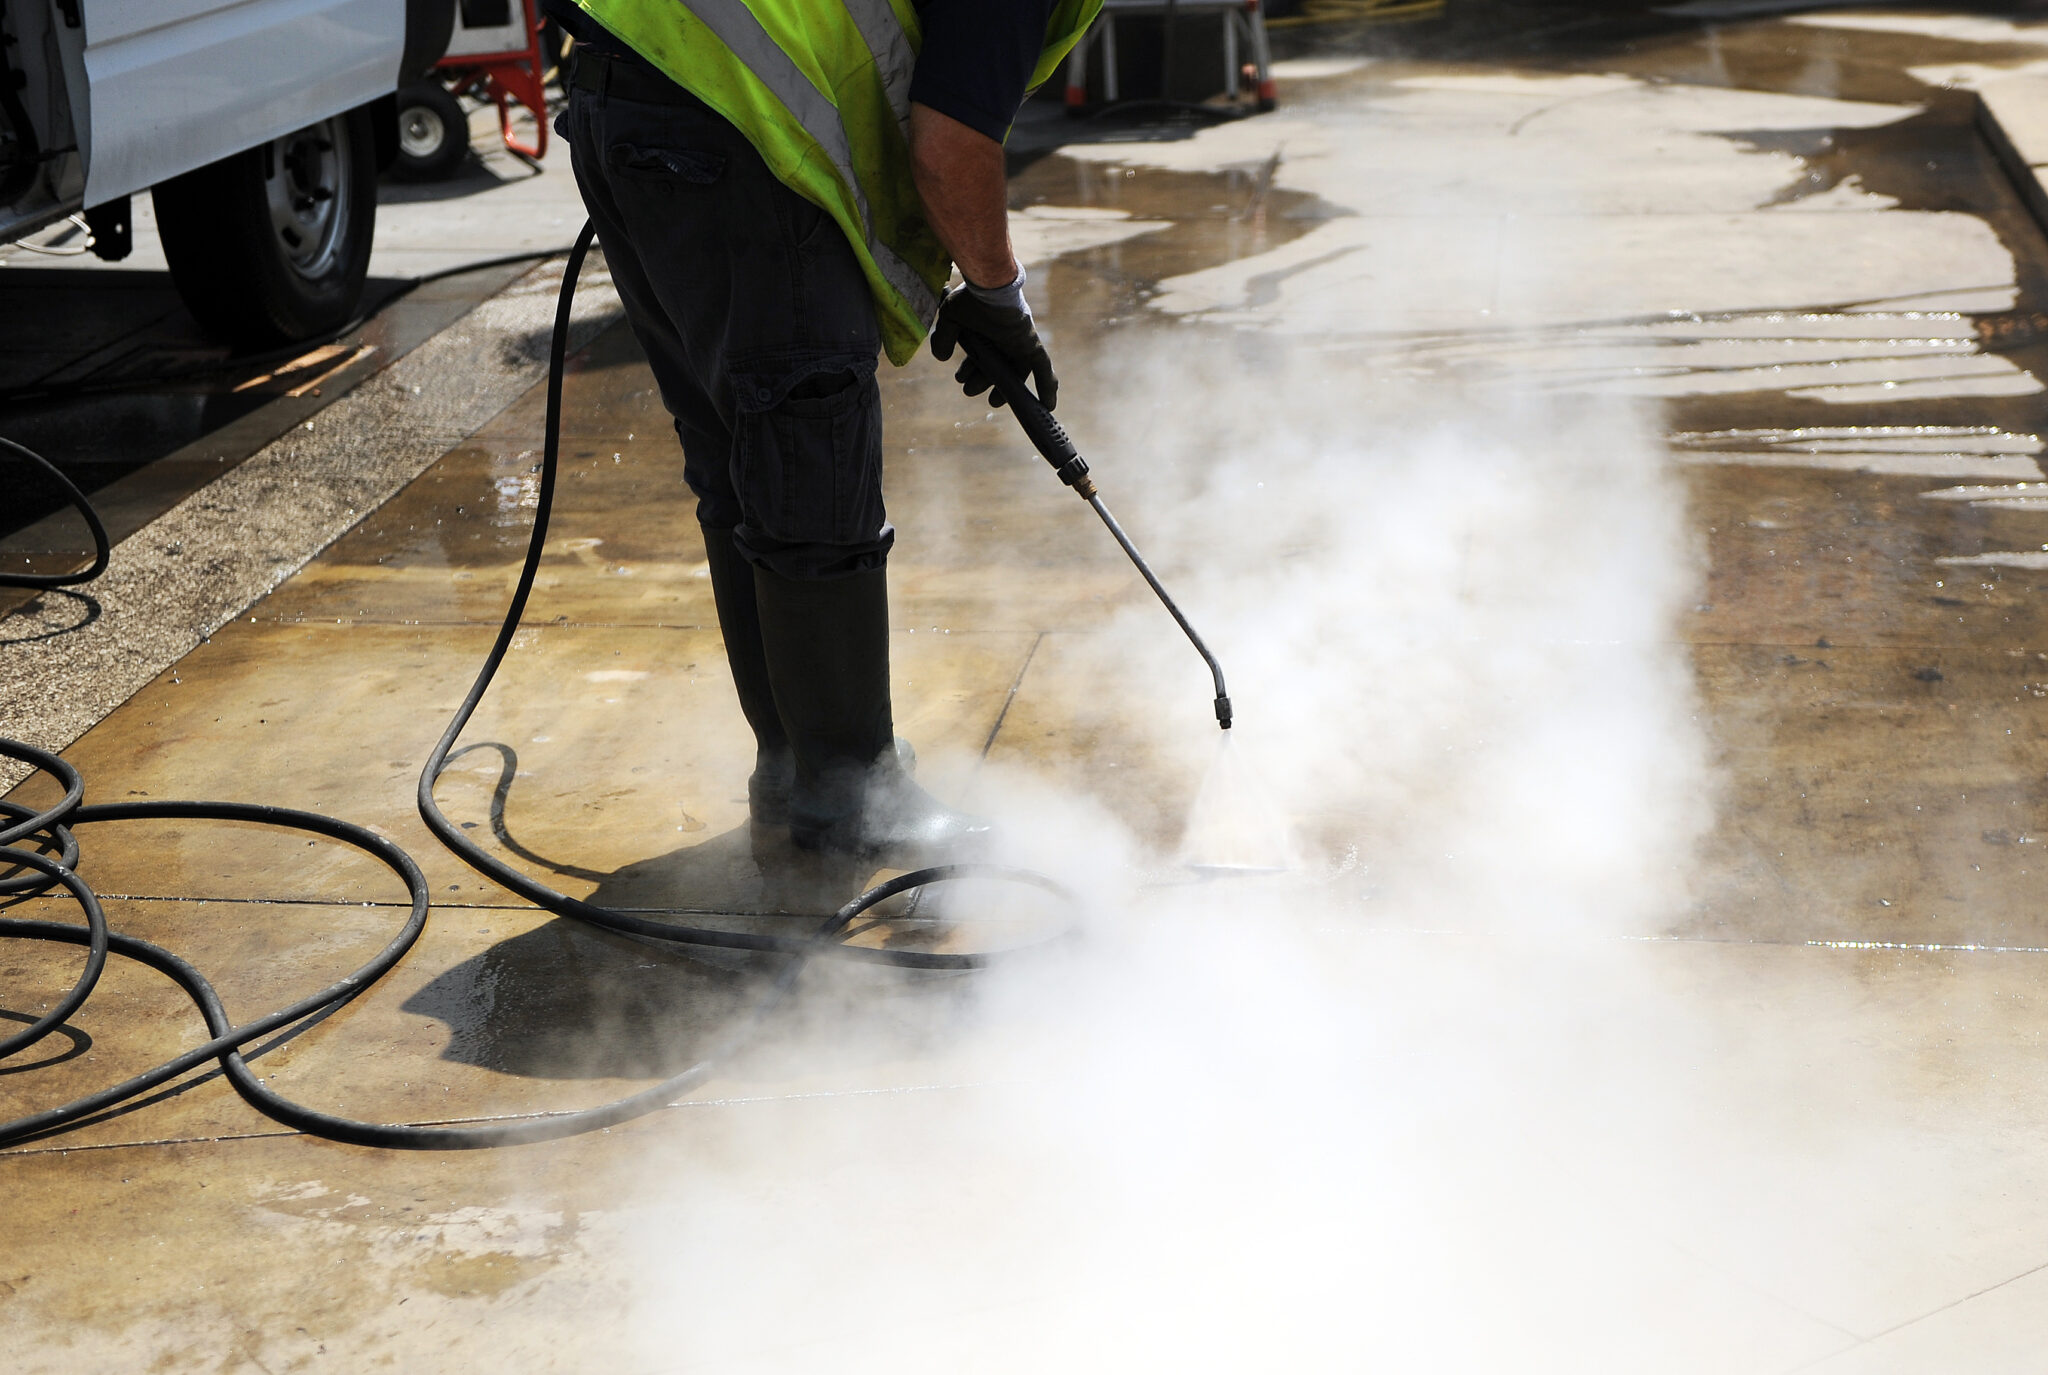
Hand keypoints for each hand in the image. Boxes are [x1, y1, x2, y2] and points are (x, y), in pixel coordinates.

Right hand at [928, 272, 1057, 411]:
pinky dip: (1047, 385)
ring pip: (1018, 372)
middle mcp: (1006, 339)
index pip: (982, 358)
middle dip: (983, 382)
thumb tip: (941, 358)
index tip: (961, 379)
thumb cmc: (971, 297)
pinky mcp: (1031, 344)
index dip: (971, 371)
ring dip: (1007, 389)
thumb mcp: (950, 319)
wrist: (988, 285)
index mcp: (988, 333)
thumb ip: (943, 339)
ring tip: (994, 401)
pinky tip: (1048, 406)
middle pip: (998, 368)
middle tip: (969, 391)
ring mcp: (1020, 343)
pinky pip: (1043, 367)